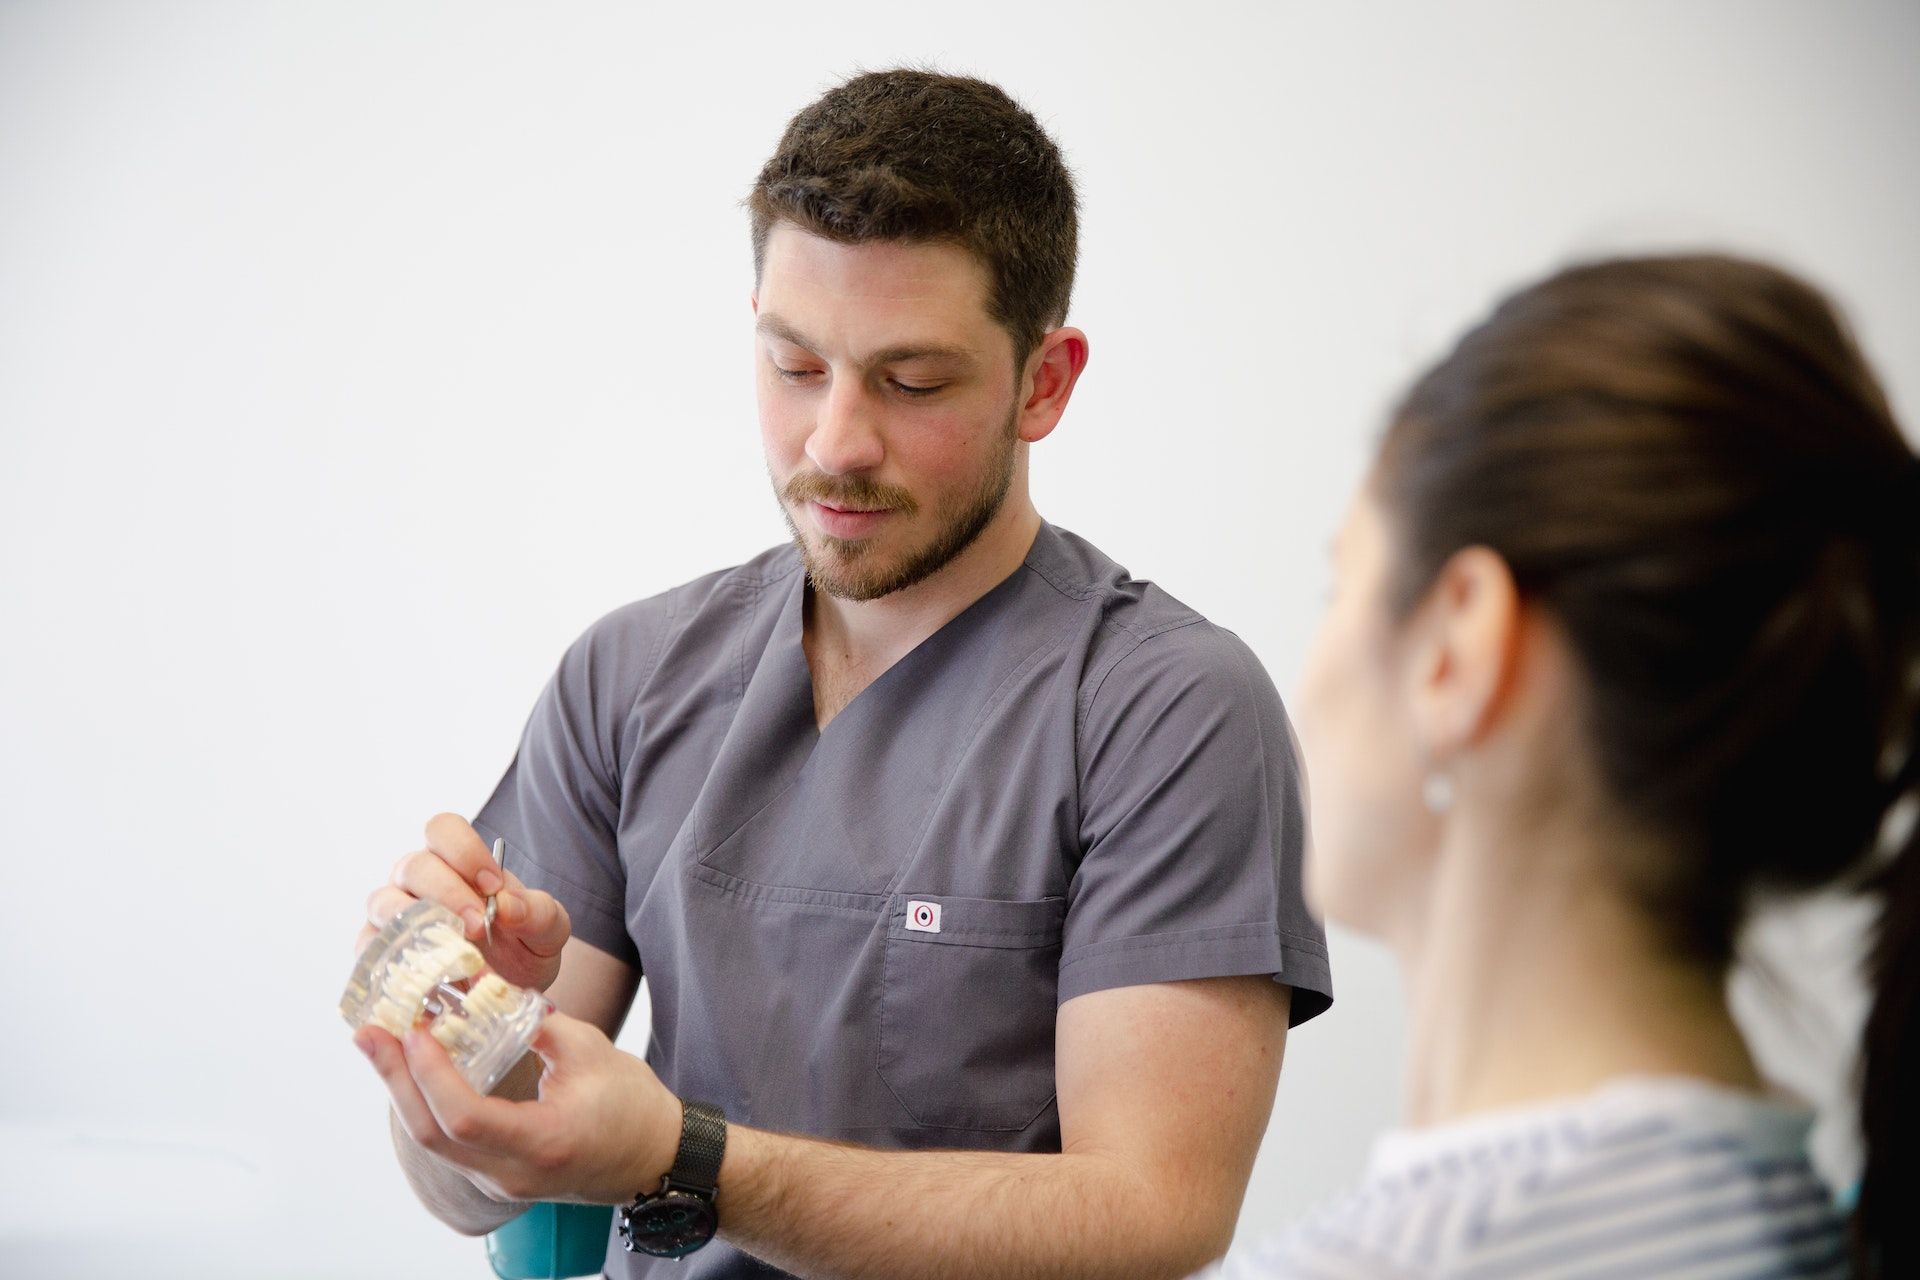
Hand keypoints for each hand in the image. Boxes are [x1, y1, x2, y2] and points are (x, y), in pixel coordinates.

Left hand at [354, 1011, 681, 1205]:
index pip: (466, 1118)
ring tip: (379, 1043)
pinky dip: (426, 1101)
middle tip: (369, 1033)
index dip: (432, 1075)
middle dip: (395, 1079)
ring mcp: (500, 1181)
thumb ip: (535, 1023)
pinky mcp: (496, 1174)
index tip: (414, 1030)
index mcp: (542, 1143)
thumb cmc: (632, 1104)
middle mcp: (511, 1173)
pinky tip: (415, 1067)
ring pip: (435, 1140)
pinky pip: (449, 1141)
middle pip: (433, 1134)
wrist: (652, 1156)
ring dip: (404, 1089)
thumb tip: (484, 989)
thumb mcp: (590, 1051)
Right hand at [358, 812, 571, 992]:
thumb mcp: (548, 930)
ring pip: (383, 902)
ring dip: (417, 923)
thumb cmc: (525, 948)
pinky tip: (426, 977)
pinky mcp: (379, 953)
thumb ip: (538, 912)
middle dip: (448, 893)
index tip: (493, 885)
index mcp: (455, 860)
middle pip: (415, 866)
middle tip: (479, 926)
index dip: (464, 851)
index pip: (444, 829)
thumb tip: (507, 904)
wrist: (509, 994)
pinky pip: (368, 948)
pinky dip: (392, 961)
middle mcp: (417, 880)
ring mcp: (393, 914)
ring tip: (453, 951)